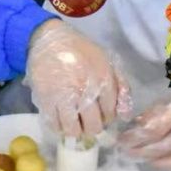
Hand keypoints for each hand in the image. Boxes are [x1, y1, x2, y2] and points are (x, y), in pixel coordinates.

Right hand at [25, 19, 130, 137]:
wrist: (50, 39)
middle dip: (92, 127)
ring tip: (73, 122)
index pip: (110, 114)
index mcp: (103, 80)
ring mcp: (64, 97)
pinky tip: (60, 119)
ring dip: (75, 130)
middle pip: (93, 126)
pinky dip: (58, 126)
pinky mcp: (45, 99)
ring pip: (73, 130)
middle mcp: (85, 91)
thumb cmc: (80, 50)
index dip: (107, 118)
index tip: (100, 113)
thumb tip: (125, 116)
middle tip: (87, 121)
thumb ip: (121, 87)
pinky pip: (54, 124)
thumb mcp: (107, 62)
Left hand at [118, 78, 170, 170]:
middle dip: (140, 153)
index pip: (152, 129)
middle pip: (161, 148)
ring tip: (144, 159)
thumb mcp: (167, 99)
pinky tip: (166, 163)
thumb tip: (131, 129)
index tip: (121, 141)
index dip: (133, 138)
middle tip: (126, 153)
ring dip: (156, 163)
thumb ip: (151, 115)